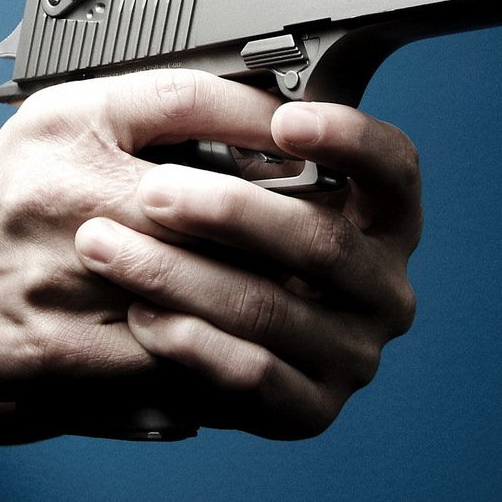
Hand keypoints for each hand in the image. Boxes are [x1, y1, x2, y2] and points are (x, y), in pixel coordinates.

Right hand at [0, 70, 420, 440]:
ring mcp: (56, 268)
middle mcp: (57, 184)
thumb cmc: (5, 208)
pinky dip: (212, 352)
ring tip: (306, 294)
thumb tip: (261, 118)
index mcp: (65, 121)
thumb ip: (146, 119)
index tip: (310, 132)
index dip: (261, 117)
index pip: (186, 99)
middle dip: (274, 221)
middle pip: (205, 198)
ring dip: (256, 294)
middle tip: (329, 230)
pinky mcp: (58, 343)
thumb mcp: (58, 131)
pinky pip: (164, 351)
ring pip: (194, 284)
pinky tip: (246, 349)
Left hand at [75, 99, 421, 438]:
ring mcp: (353, 354)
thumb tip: (232, 91)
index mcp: (380, 218)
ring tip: (108, 248)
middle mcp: (382, 287)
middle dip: (231, 211)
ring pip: (272, 308)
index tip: (285, 120)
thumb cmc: (205, 242)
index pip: (393, 167)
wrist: (167, 340)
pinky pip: (253, 375)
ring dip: (183, 275)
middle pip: (322, 242)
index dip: (348, 139)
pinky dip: (191, 342)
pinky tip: (141, 316)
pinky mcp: (309, 409)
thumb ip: (240, 137)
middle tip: (152, 191)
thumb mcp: (226, 178)